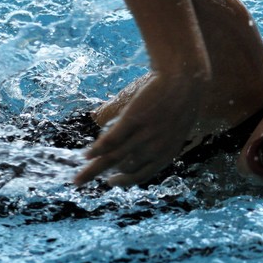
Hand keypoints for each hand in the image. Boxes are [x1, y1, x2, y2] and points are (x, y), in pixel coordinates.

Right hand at [73, 73, 199, 186]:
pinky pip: (110, 140)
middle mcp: (153, 149)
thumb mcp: (176, 128)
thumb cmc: (182, 101)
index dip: (124, 181)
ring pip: (112, 158)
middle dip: (102, 175)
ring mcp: (142, 135)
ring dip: (92, 169)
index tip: (111, 182)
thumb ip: (162, 142)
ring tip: (78, 178)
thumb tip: (144, 147)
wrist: (184, 79)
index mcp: (166, 154)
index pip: (141, 175)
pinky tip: (86, 155)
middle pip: (121, 168)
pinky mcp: (132, 119)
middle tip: (82, 180)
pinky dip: (96, 149)